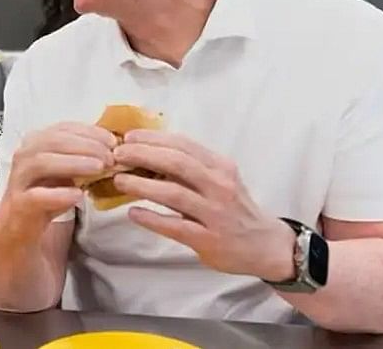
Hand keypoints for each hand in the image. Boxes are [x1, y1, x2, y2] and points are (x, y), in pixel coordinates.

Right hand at [0, 122, 116, 230]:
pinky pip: (36, 195)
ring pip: (42, 162)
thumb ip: (84, 158)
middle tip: (110, 156)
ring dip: (73, 163)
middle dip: (85, 146)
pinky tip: (78, 195)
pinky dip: (58, 194)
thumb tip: (115, 149)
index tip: (113, 141)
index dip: (90, 132)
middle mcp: (25, 155)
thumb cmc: (47, 193)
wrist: (20, 223)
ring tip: (98, 168)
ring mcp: (19, 178)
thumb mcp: (67, 171)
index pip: (64, 128)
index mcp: (37, 141)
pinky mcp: (19, 203)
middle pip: (53, 141)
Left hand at [111, 128, 296, 280]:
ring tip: (119, 181)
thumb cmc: (235, 208)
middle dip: (143, 155)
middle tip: (117, 155)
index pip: (184, 144)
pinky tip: (133, 213)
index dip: (153, 138)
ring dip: (142, 185)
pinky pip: (175, 226)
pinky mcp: (208, 239)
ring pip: (174, 193)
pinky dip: (152, 218)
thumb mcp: (220, 180)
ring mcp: (215, 213)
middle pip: (177, 163)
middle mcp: (220, 186)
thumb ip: (191, 168)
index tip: (129, 137)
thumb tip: (147, 153)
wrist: (265, 245)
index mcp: (220, 166)